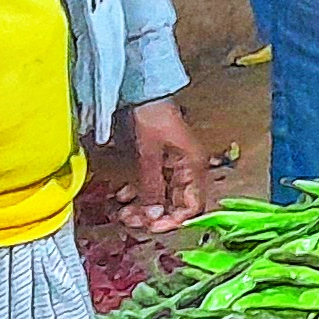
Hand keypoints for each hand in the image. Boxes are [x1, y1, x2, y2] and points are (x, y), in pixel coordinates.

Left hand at [100, 99, 211, 232]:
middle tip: (131, 220)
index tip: (152, 227)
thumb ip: (152, 185)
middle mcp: (189, 170)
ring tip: (123, 211)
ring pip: (163, 198)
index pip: (193, 206)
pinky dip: (140, 194)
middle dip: (154, 215)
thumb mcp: (149, 153)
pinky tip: (124, 196)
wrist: (144, 91)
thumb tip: (153, 217)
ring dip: (144, 207)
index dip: (174, 220)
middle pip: (177, 204)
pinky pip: (154, 186)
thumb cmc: (153, 115)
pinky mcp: (162, 163)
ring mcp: (175, 167)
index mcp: (194, 167)